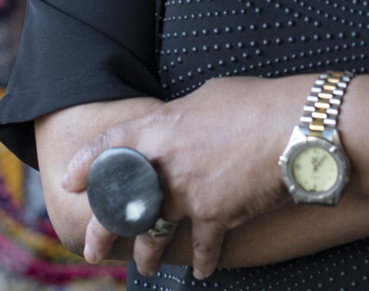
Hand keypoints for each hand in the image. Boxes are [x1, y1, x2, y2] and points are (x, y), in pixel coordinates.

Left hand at [59, 75, 303, 278]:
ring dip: (148, 254)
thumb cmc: (258, 102)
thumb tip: (179, 128)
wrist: (297, 127)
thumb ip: (183, 119)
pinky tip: (200, 270)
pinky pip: (203, 245)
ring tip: (145, 267)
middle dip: (104, 230)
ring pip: (155, 232)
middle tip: (92, 248)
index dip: (85, 164)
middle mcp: (166, 163)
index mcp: (160, 128)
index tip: (70, 182)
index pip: (109, 146)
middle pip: (122, 203)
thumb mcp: (209, 97)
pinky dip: (202, 260)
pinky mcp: (216, 215)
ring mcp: (189, 193)